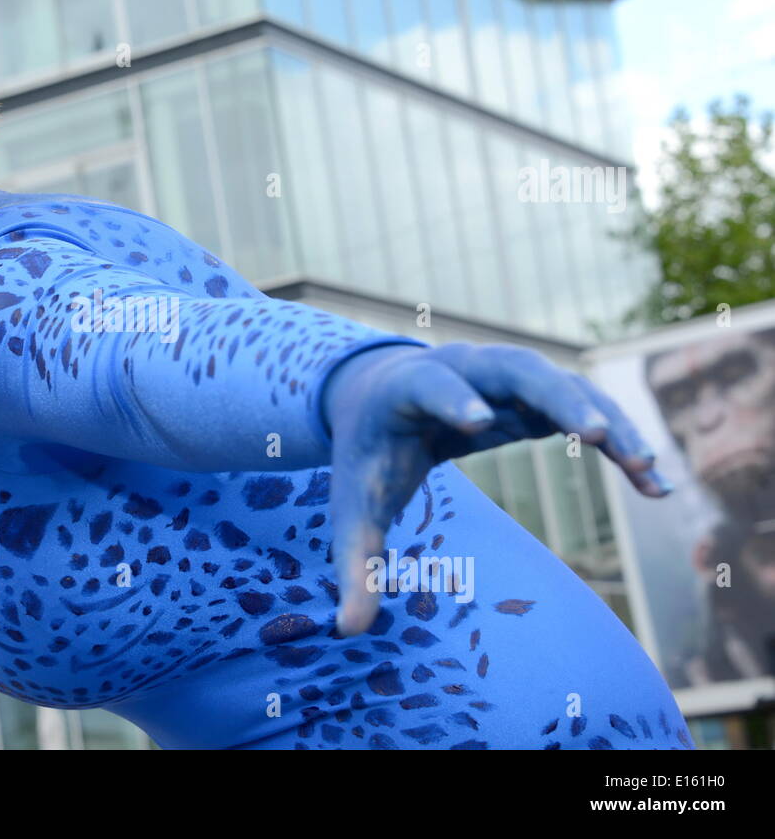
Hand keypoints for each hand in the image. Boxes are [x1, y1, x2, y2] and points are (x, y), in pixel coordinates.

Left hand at [323, 342, 670, 635]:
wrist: (380, 398)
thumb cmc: (367, 456)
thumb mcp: (354, 508)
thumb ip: (355, 563)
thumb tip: (346, 631)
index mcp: (406, 389)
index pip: (432, 387)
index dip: (453, 401)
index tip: (478, 422)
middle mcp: (463, 368)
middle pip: (516, 370)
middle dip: (555, 398)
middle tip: (593, 434)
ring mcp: (504, 376)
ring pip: (564, 385)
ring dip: (607, 422)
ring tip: (646, 471)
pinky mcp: (534, 395)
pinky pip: (584, 407)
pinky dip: (617, 438)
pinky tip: (652, 481)